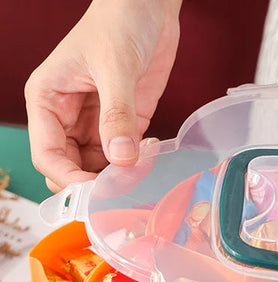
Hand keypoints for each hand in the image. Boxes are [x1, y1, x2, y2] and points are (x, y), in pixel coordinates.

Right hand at [25, 0, 181, 191]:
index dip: (69, 179)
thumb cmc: (118, 22)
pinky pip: (125, 158)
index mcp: (48, 101)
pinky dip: (137, 165)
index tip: (96, 191)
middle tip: (124, 188)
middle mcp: (69, 118)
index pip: (48, 155)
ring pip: (99, 169)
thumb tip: (121, 159)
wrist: (148, 7)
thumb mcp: (115, 67)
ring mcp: (97, 124)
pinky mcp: (125, 125)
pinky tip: (151, 152)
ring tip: (143, 167)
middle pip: (72, 169)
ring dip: (120, 177)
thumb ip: (117, 114)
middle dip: (94, 184)